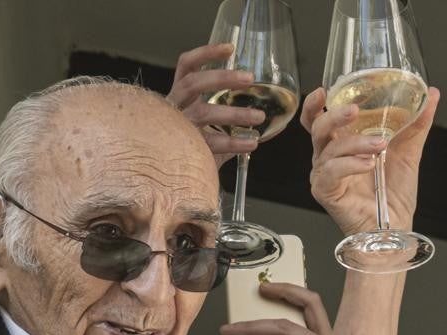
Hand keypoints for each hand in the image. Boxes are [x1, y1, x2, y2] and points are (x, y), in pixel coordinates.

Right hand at [167, 43, 264, 167]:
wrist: (174, 175)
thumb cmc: (196, 146)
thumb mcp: (210, 125)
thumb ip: (233, 117)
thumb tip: (271, 119)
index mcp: (180, 95)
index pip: (186, 66)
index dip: (205, 54)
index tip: (230, 49)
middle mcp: (174, 107)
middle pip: (192, 83)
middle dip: (221, 78)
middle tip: (249, 78)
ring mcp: (177, 128)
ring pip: (203, 113)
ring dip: (234, 113)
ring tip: (259, 116)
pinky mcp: (184, 149)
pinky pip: (211, 142)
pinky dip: (234, 142)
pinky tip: (252, 142)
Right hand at [300, 86, 439, 235]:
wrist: (395, 227)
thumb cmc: (394, 195)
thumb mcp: (408, 152)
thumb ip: (416, 123)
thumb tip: (431, 94)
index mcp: (342, 143)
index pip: (320, 119)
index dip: (317, 104)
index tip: (324, 90)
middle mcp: (329, 157)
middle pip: (318, 128)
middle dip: (334, 116)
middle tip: (354, 111)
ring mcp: (325, 175)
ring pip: (329, 150)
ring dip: (355, 143)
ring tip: (379, 145)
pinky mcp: (325, 191)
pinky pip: (331, 172)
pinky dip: (350, 164)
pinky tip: (368, 164)